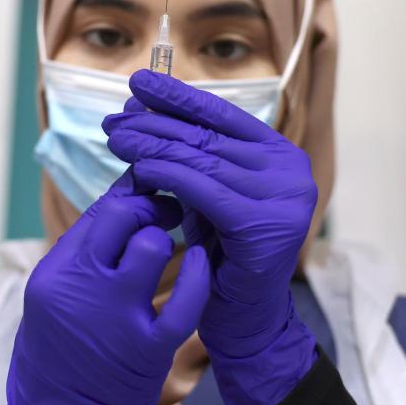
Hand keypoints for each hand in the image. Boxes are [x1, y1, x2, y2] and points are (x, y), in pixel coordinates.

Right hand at [0, 169, 210, 404]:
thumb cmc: (51, 361)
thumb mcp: (48, 300)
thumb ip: (81, 257)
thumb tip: (120, 205)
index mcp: (54, 274)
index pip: (99, 210)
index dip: (131, 192)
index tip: (148, 190)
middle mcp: (81, 288)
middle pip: (124, 216)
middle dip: (150, 204)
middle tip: (168, 208)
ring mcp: (115, 318)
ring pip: (152, 246)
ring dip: (168, 239)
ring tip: (175, 245)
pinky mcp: (149, 347)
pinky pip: (184, 298)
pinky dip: (197, 275)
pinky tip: (201, 263)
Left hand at [103, 69, 318, 404]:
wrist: (245, 320)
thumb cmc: (222, 258)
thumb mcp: (209, 198)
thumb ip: (195, 160)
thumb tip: (143, 114)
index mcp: (281, 156)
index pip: (223, 115)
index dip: (178, 96)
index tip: (137, 83)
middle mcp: (291, 170)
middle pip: (209, 135)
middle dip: (156, 123)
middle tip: (114, 118)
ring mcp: (285, 196)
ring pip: (202, 159)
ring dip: (153, 145)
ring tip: (116, 138)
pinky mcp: (266, 224)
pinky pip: (204, 189)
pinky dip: (167, 176)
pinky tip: (139, 170)